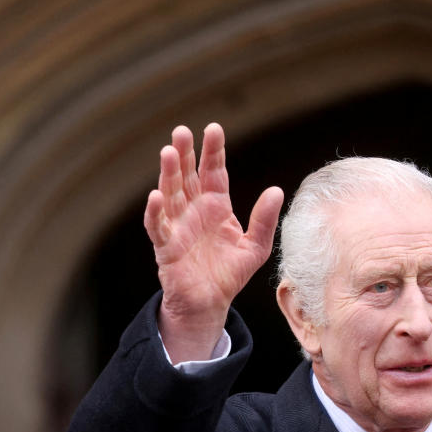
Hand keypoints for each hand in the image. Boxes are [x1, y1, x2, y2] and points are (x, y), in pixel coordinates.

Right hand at [143, 124, 283, 361]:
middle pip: (187, 175)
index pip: (213, 171)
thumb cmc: (230, 274)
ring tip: (168, 152)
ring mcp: (178, 225)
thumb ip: (265, 221)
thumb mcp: (255, 248)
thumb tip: (276, 191)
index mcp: (216, 205)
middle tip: (182, 131)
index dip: (213, 151)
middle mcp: (194, 209)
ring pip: (170, 193)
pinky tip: (155, 196)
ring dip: (168, 174)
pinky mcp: (166, 246)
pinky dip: (154, 212)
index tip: (213, 129)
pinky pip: (157, 226)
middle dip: (185, 153)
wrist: (210, 303)